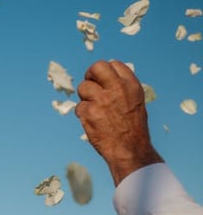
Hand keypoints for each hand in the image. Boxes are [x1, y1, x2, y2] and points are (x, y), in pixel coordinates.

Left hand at [75, 60, 162, 185]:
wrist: (129, 149)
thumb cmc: (132, 127)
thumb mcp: (135, 102)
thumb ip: (122, 88)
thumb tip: (105, 78)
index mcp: (131, 85)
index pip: (114, 64)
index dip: (105, 72)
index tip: (102, 81)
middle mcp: (117, 89)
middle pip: (97, 67)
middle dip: (90, 75)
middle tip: (90, 86)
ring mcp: (102, 100)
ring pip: (83, 87)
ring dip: (85, 98)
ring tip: (94, 109)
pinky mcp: (89, 113)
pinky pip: (79, 107)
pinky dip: (83, 114)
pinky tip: (93, 122)